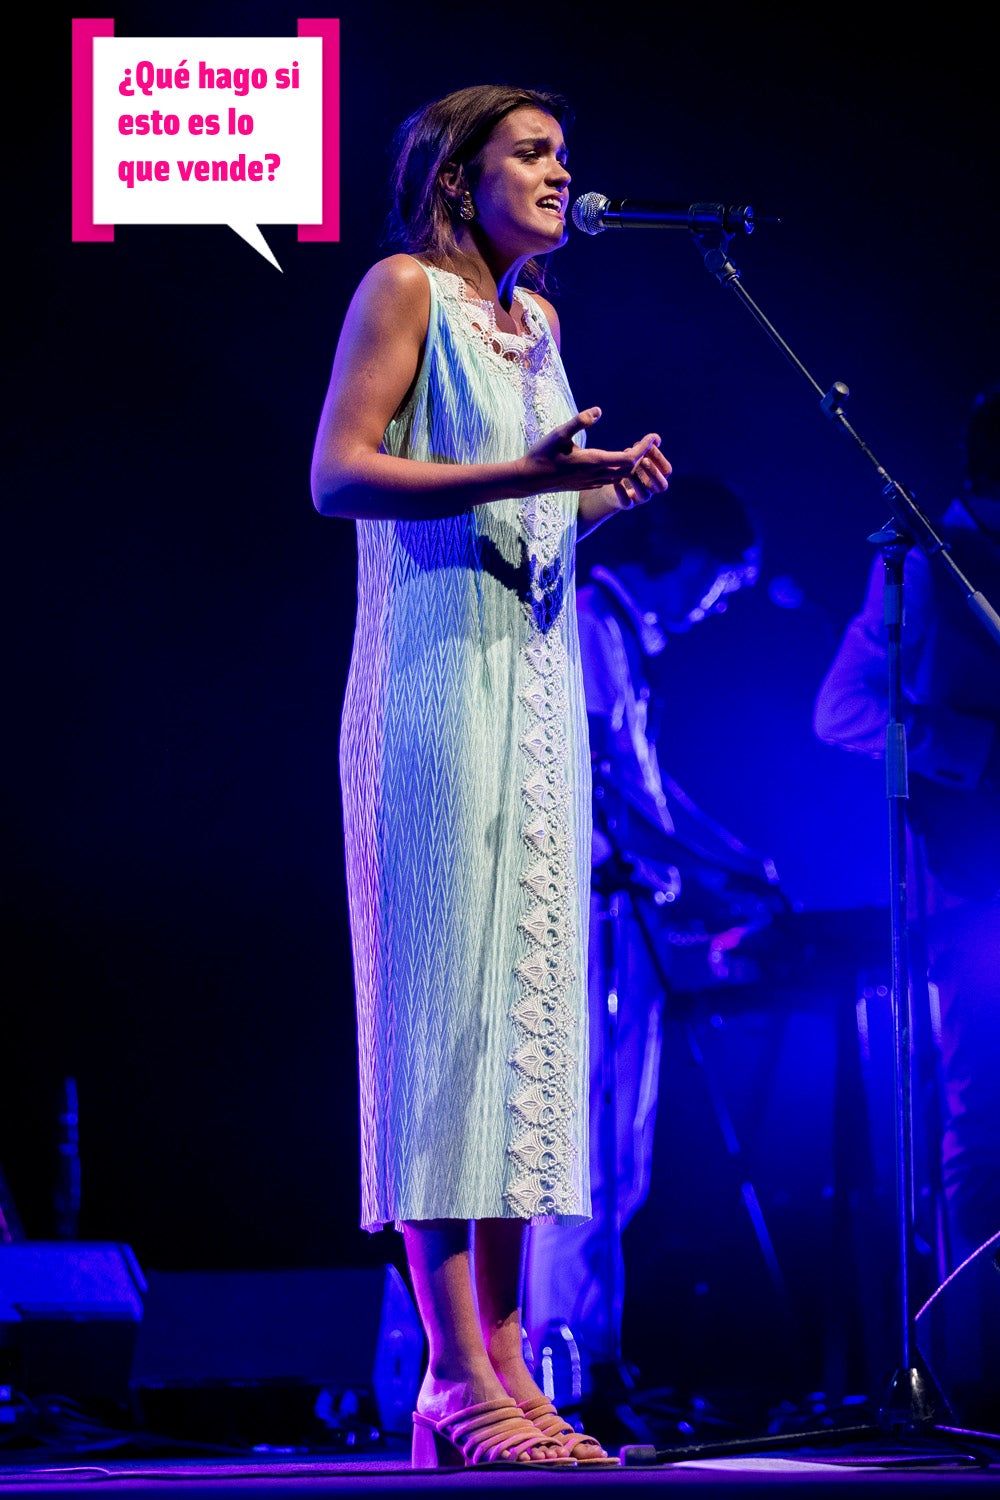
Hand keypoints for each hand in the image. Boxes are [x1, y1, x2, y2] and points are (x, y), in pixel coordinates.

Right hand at [518, 407, 662, 495]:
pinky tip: (618, 462)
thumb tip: (599, 410)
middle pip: (629, 469)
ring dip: (632, 464)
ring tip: (638, 450)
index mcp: (594, 461)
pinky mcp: (585, 485)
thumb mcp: (558, 433)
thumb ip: (579, 421)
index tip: (654, 437)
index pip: (629, 458)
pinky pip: (611, 481)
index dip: (644, 448)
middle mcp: (596, 475)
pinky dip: (620, 471)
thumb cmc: (542, 454)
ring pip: (621, 476)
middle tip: (650, 442)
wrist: (528, 480)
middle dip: (642, 455)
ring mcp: (591, 482)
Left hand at [610, 433, 671, 510]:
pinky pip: (627, 503)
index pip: (666, 470)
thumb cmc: (627, 468)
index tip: (648, 446)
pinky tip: (616, 482)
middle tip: (643, 460)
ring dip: (638, 481)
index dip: (659, 458)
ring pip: (645, 495)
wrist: (611, 488)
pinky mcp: (626, 505)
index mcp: (657, 477)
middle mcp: (651, 489)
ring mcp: (639, 499)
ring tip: (628, 469)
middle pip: (662, 486)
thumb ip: (645, 447)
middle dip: (653, 472)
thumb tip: (656, 438)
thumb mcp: (636, 457)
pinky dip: (622, 492)